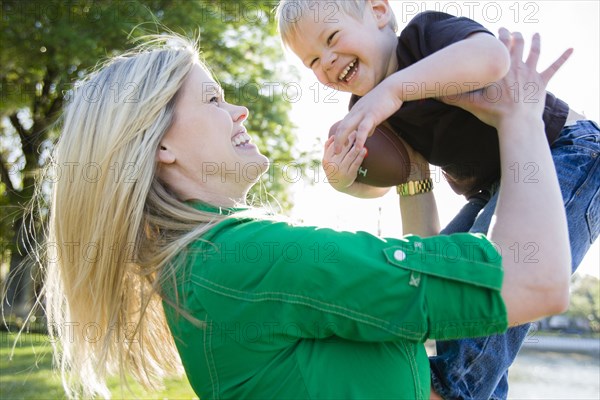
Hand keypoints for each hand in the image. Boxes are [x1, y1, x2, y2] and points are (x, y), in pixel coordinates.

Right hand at [322, 132, 366, 191]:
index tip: (348, 130)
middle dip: (350, 140)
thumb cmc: (333, 167)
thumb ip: (328, 147)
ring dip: (356, 146)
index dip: (341, 138)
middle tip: (356, 132)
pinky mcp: (349, 175)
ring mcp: (341, 171)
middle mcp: (333, 165)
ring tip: (361, 139)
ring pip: (350, 156)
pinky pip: (356, 163)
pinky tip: (364, 150)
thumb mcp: (327, 158)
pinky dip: (361, 156)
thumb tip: (333, 136)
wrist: (338, 184)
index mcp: (326, 160)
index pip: (334, 146)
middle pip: (343, 149)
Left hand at [332, 79, 402, 153]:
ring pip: (347, 127)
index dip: (339, 135)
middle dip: (336, 140)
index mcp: (356, 110)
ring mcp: (363, 113)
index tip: (339, 145)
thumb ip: (370, 122)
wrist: (394, 87)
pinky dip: (359, 139)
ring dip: (341, 140)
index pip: (343, 124)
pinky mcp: (372, 115)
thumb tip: (368, 133)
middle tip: (335, 152)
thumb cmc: (386, 99)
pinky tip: (358, 148)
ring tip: (338, 152)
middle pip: (341, 127)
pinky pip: (363, 129)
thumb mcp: (374, 111)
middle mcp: (356, 111)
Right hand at [440, 28, 571, 127]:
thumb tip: (434, 93)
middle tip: (513, 32)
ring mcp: (531, 72)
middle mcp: (516, 65)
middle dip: (515, 36)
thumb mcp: (470, 103)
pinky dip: (563, 57)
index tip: (497, 32)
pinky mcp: (543, 82)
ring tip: (536, 35)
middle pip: (517, 44)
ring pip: (535, 51)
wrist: (517, 122)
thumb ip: (453, 96)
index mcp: (500, 67)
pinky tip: (572, 49)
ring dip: (536, 41)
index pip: (499, 46)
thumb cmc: (494, 112)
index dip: (498, 37)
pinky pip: (555, 67)